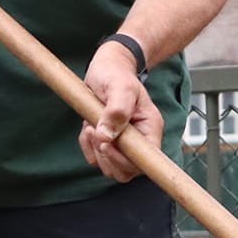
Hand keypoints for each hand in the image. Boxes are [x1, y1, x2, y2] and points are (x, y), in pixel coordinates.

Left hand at [79, 42, 160, 181]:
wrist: (107, 67)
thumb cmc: (116, 73)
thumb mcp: (119, 87)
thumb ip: (116, 110)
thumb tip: (107, 136)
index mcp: (149, 127)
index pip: (144, 161)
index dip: (124, 161)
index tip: (107, 144)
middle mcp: (140, 139)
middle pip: (126, 171)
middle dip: (105, 156)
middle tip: (94, 131)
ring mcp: (124, 143)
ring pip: (110, 167)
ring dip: (94, 149)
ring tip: (91, 125)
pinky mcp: (109, 143)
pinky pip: (96, 158)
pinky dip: (87, 146)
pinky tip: (88, 127)